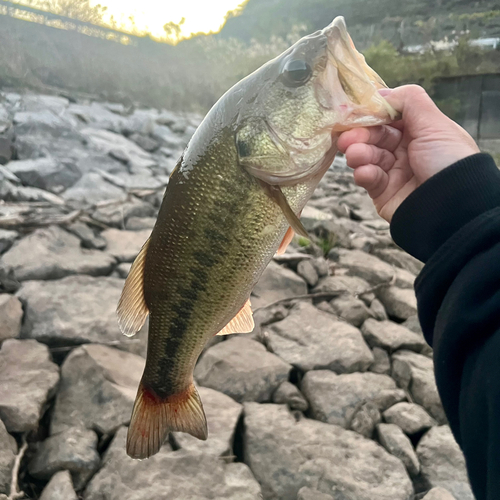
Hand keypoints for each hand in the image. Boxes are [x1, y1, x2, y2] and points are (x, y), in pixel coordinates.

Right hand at [338, 85, 479, 221]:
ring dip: (359, 154)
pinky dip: (364, 174)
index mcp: (422, 132)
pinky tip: (364, 172)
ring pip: (369, 157)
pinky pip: (369, 179)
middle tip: (346, 138)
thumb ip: (409, 101)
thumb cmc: (448, 161)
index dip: (372, 114)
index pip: (390, 118)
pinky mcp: (383, 193)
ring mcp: (395, 172)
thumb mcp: (435, 124)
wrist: (451, 209)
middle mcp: (408, 151)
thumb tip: (382, 93)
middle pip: (376, 136)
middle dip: (360, 135)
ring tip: (354, 155)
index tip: (351, 111)